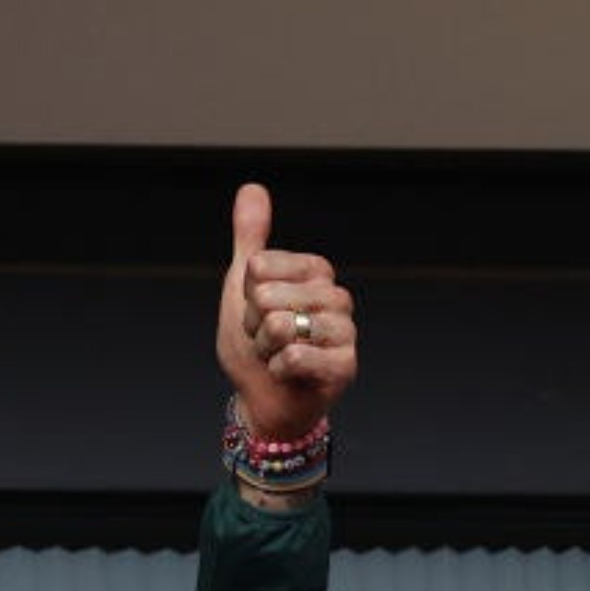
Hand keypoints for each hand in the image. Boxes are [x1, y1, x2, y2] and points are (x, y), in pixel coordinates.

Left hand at [217, 182, 356, 442]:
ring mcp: (344, 330)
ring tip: (277, 357)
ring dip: (265, 350)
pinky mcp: (346, 365)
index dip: (245, 298)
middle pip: (267, 297)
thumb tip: (252, 188)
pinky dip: (278, 371)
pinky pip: (294, 357)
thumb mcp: (243, 288)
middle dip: (253, 327)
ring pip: (280, 326)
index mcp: (314, 271)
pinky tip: (288, 375)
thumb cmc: (256, 347)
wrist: (264, 402)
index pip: (259, 267)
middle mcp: (335, 295)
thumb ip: (250, 239)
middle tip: (266, 342)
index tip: (256, 315)